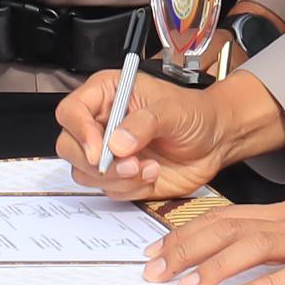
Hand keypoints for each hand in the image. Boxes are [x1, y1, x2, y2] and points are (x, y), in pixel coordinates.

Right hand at [56, 67, 284, 198]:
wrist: (215, 141)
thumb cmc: (195, 114)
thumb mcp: (172, 110)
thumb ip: (144, 123)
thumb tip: (117, 143)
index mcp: (107, 94)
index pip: (71, 111)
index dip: (79, 132)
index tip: (100, 151)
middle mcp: (101, 123)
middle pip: (69, 146)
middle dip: (97, 162)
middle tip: (128, 164)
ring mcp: (108, 152)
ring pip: (86, 173)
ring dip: (116, 178)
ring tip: (147, 167)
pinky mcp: (119, 176)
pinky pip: (108, 190)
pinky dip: (130, 188)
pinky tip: (153, 173)